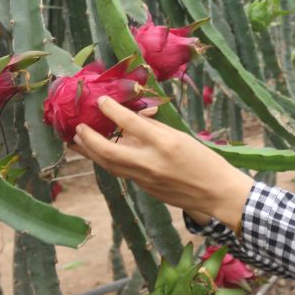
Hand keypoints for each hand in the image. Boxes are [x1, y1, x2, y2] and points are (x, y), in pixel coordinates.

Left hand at [70, 96, 253, 230]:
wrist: (217, 192)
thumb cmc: (204, 160)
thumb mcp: (181, 136)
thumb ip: (155, 127)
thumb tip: (134, 117)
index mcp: (164, 143)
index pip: (130, 122)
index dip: (111, 110)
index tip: (100, 101)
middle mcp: (151, 162)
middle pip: (109, 151)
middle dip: (89, 139)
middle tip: (77, 128)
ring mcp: (146, 179)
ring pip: (109, 165)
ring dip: (91, 153)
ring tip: (78, 142)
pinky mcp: (145, 190)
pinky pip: (122, 173)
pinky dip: (108, 162)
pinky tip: (101, 154)